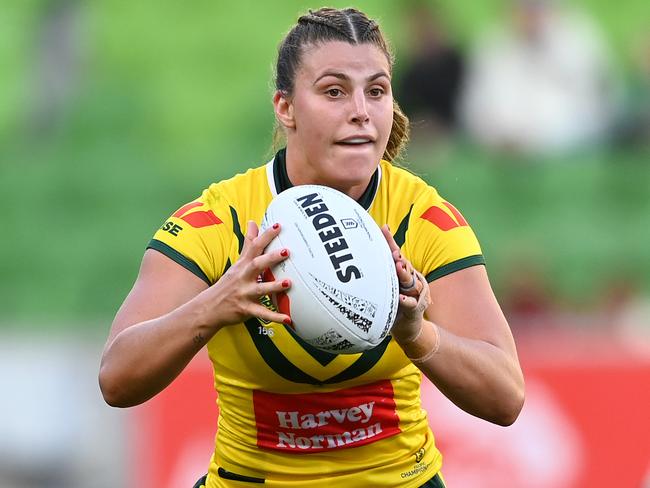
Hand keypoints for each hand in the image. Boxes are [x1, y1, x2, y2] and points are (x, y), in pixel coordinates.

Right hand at [206, 221, 291, 327]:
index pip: (254, 246)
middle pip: (257, 265)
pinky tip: (287, 319)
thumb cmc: (229, 283)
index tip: (278, 225)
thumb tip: (253, 222)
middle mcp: (243, 277)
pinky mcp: (245, 309)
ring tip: (288, 283)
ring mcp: (244, 294)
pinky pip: (261, 313)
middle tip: (286, 251)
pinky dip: (274, 317)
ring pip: (260, 289)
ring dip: (274, 286)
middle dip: (271, 258)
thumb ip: (248, 243)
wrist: (209, 308)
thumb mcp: (237, 262)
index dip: (265, 236)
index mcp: (243, 265)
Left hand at [380, 224, 428, 342]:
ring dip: (404, 275)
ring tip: (398, 268)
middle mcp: (411, 280)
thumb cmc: (394, 306)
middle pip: (405, 265)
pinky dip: (406, 301)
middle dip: (399, 257)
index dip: (389, 241)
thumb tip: (352, 263)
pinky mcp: (416, 308)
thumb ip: (374, 276)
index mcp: (401, 273)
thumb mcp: (384, 289)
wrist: (408, 328)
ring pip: (411, 282)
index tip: (383, 228)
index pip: (395, 254)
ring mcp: (415, 293)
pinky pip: (411, 304)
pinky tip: (400, 299)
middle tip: (393, 251)